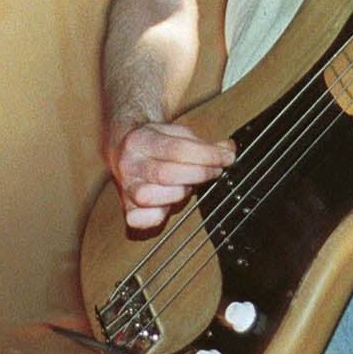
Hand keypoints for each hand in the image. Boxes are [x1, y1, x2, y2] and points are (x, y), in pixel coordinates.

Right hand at [108, 121, 233, 231]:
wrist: (124, 148)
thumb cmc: (156, 143)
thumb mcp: (178, 134)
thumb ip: (203, 144)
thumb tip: (228, 150)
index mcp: (140, 139)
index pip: (177, 148)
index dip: (208, 155)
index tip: (227, 158)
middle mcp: (128, 164)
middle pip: (166, 173)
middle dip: (199, 173)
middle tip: (216, 171)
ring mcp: (126, 187)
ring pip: (150, 196)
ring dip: (179, 192)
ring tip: (191, 185)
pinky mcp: (127, 207)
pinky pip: (138, 219)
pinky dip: (155, 216)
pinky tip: (170, 206)